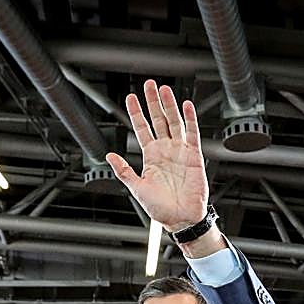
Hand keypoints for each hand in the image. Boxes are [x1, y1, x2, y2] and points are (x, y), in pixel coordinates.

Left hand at [109, 80, 209, 232]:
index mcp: (151, 157)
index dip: (136, 113)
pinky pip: (192, 134)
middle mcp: (165, 151)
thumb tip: (109, 156)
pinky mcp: (194, 156)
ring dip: (169, 106)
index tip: (131, 98)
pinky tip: (186, 105)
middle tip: (149, 85)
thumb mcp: (137, 188)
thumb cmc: (161, 209)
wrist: (181, 218)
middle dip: (153, 102)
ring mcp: (180, 152)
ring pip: (174, 123)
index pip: (142, 128)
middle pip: (158, 120)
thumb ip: (123, 171)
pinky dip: (190, 119)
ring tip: (164, 90)